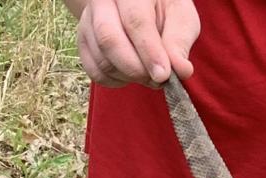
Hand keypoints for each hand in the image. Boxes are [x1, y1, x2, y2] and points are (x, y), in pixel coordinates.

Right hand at [76, 0, 199, 87]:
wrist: (143, 8)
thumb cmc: (166, 12)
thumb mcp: (181, 19)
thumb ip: (180, 42)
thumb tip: (182, 70)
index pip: (135, 21)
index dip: (149, 52)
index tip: (163, 75)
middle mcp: (102, 2)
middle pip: (109, 40)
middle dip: (136, 69)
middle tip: (158, 80)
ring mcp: (88, 22)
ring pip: (102, 59)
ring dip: (130, 77)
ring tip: (150, 75)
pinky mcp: (83, 41)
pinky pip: (95, 71)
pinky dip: (117, 81)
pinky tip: (133, 75)